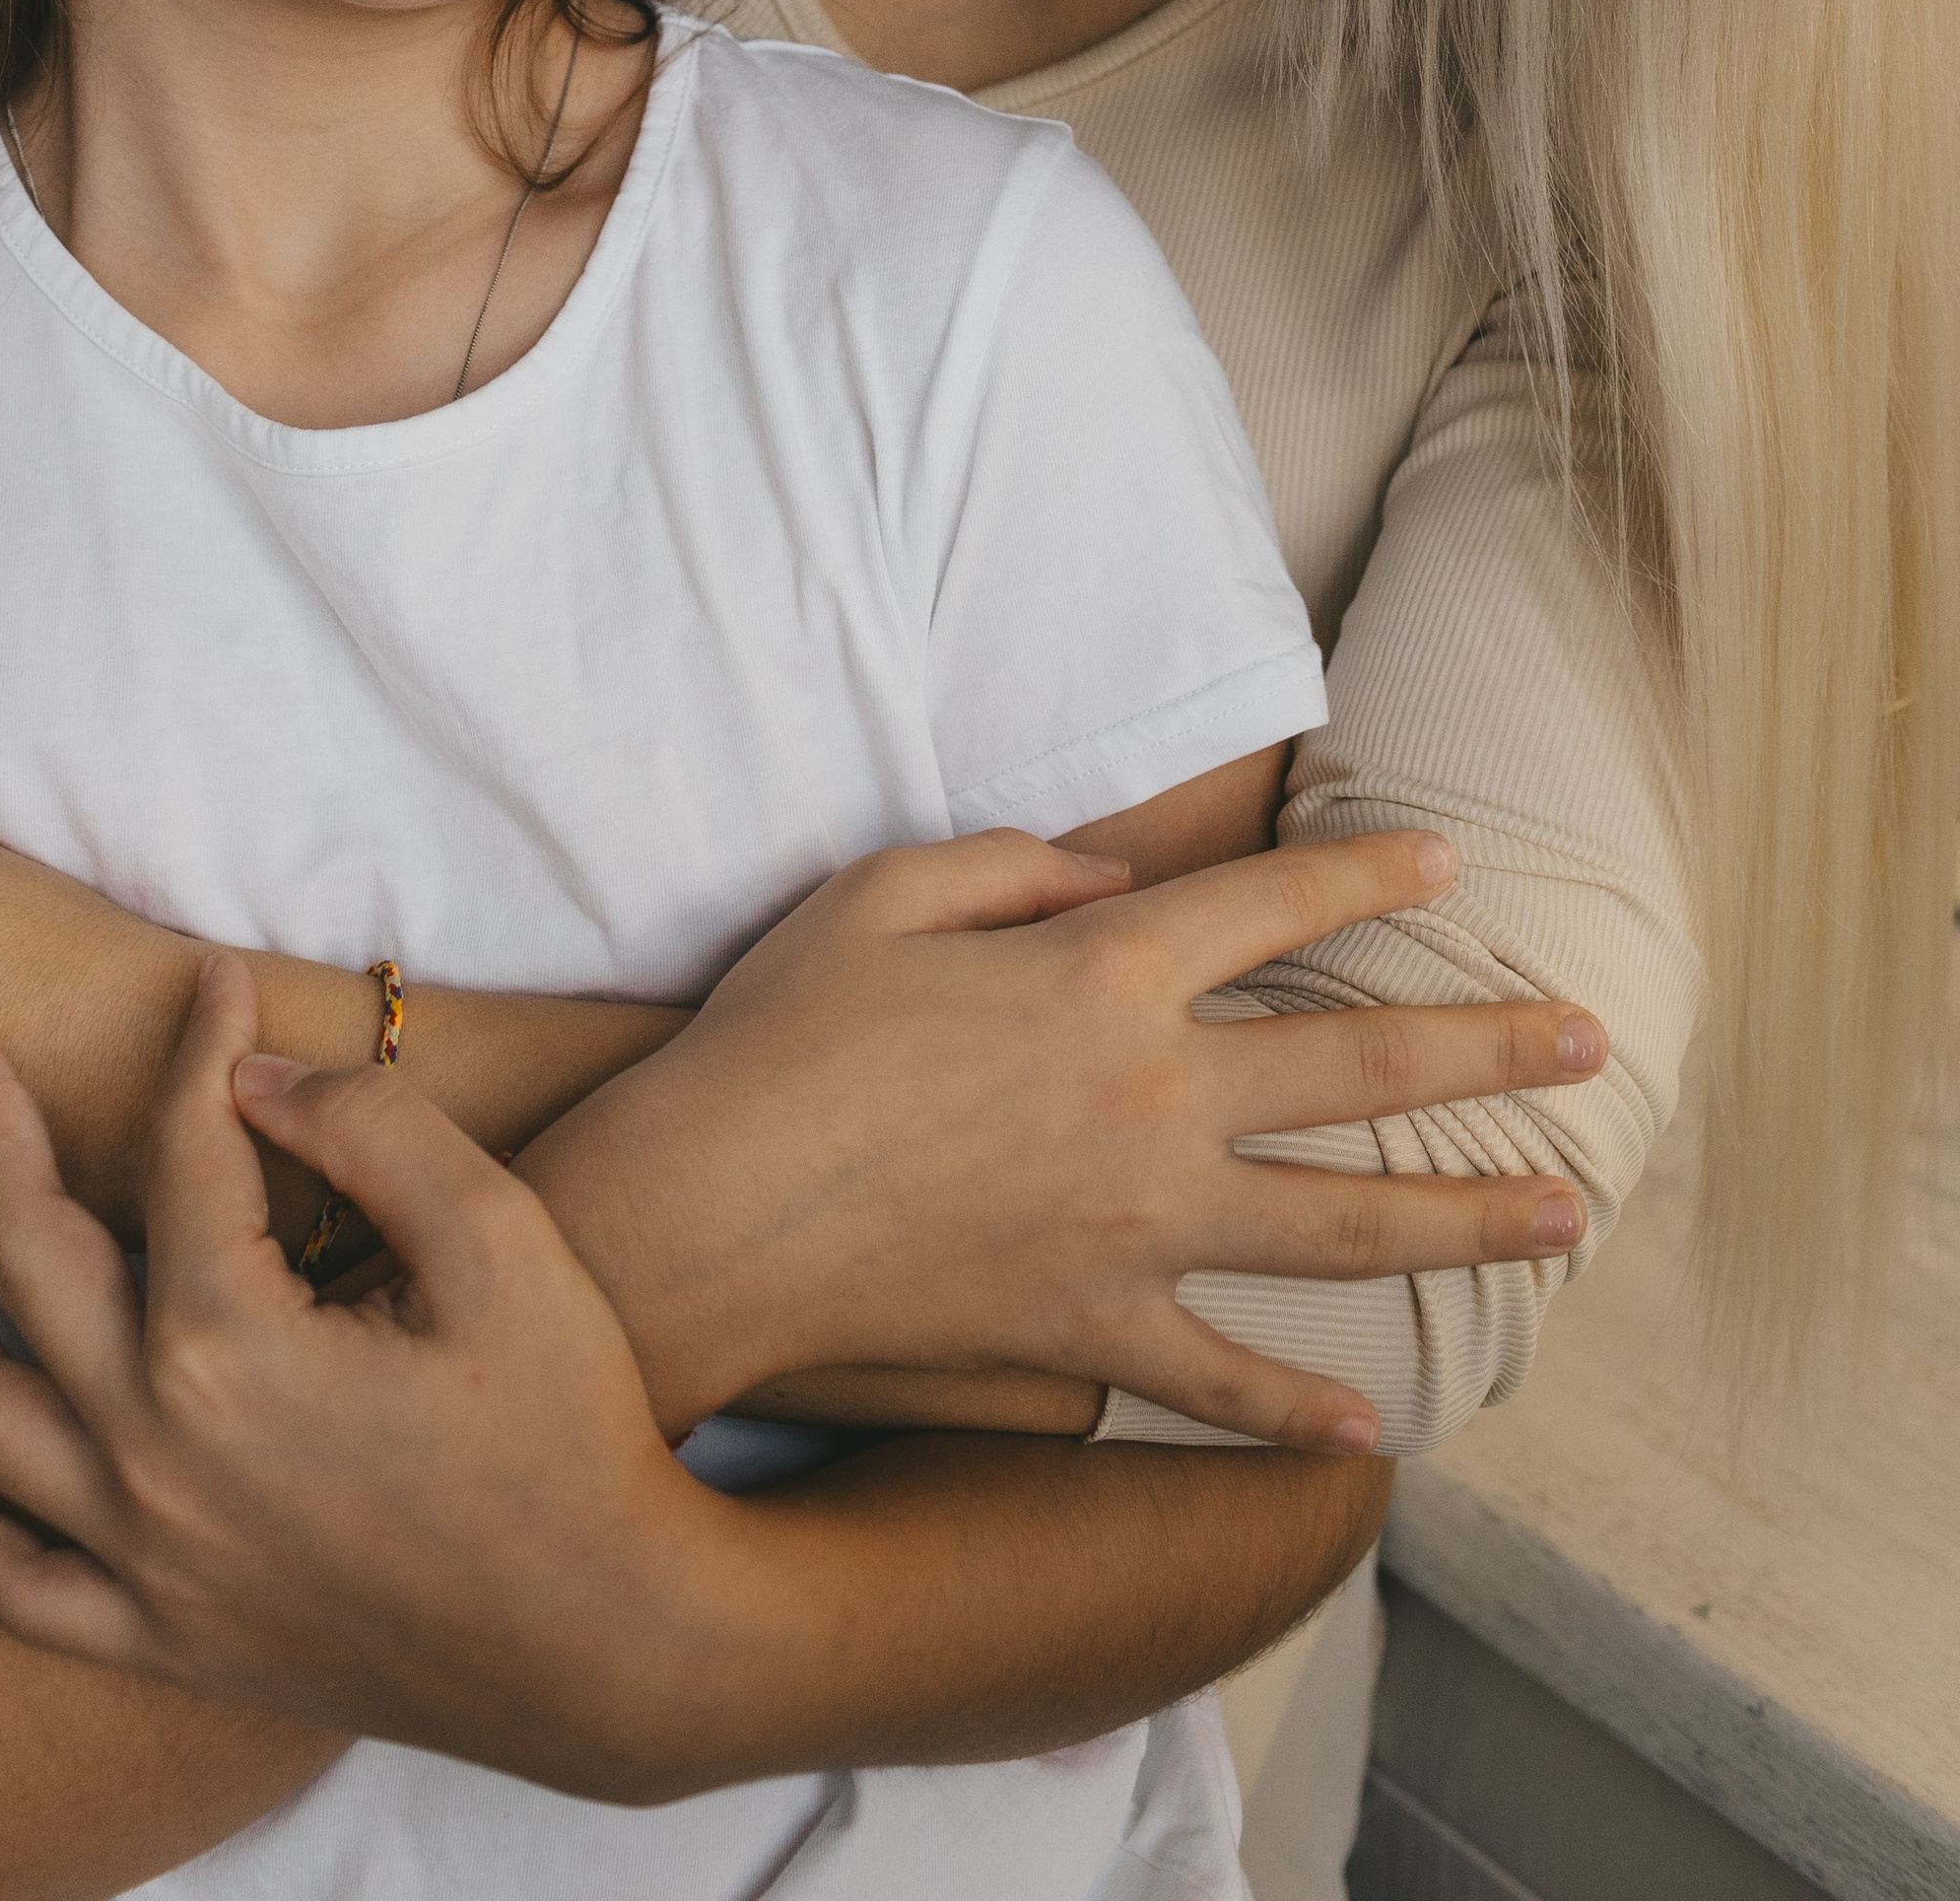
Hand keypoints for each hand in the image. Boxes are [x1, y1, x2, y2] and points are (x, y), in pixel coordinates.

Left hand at [0, 962, 769, 1804]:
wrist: (604, 1646)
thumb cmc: (567, 1429)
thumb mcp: (502, 1239)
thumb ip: (371, 1131)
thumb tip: (253, 1077)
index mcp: (233, 1347)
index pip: (183, 1152)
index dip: (197, 1043)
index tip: (210, 974)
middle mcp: (155, 1452)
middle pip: (30, 1256)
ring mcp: (147, 1556)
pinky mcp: (166, 1636)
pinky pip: (19, 1583)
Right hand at [524, 827, 1606, 1454]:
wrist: (705, 1216)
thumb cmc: (778, 1038)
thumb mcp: (882, 892)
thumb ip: (1014, 866)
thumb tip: (1110, 878)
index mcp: (1102, 975)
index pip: (1271, 905)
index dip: (1364, 873)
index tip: (1442, 858)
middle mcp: (1150, 1096)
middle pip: (1359, 1064)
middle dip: (1488, 1044)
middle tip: (1588, 1039)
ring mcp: (1134, 1227)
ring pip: (1341, 1225)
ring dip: (1465, 1218)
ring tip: (1567, 1215)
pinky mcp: (1094, 1334)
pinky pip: (1222, 1377)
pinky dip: (1298, 1411)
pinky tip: (1371, 1434)